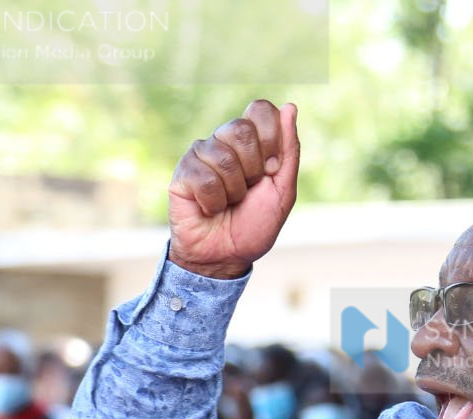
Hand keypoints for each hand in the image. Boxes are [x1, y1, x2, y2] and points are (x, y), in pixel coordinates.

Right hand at [167, 100, 300, 279]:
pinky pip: (205, 179)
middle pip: (242, 129)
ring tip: (228, 203)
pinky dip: (214, 202)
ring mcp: (201, 154)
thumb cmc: (254, 225)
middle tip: (248, 190)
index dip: (271, 138)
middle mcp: (224, 141)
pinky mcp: (183, 172)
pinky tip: (209, 209)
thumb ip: (289, 150)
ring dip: (234, 191)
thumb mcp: (283, 190)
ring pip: (224, 157)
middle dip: (253, 168)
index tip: (271, 169)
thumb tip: (290, 106)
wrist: (226, 256)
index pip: (260, 109)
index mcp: (250, 141)